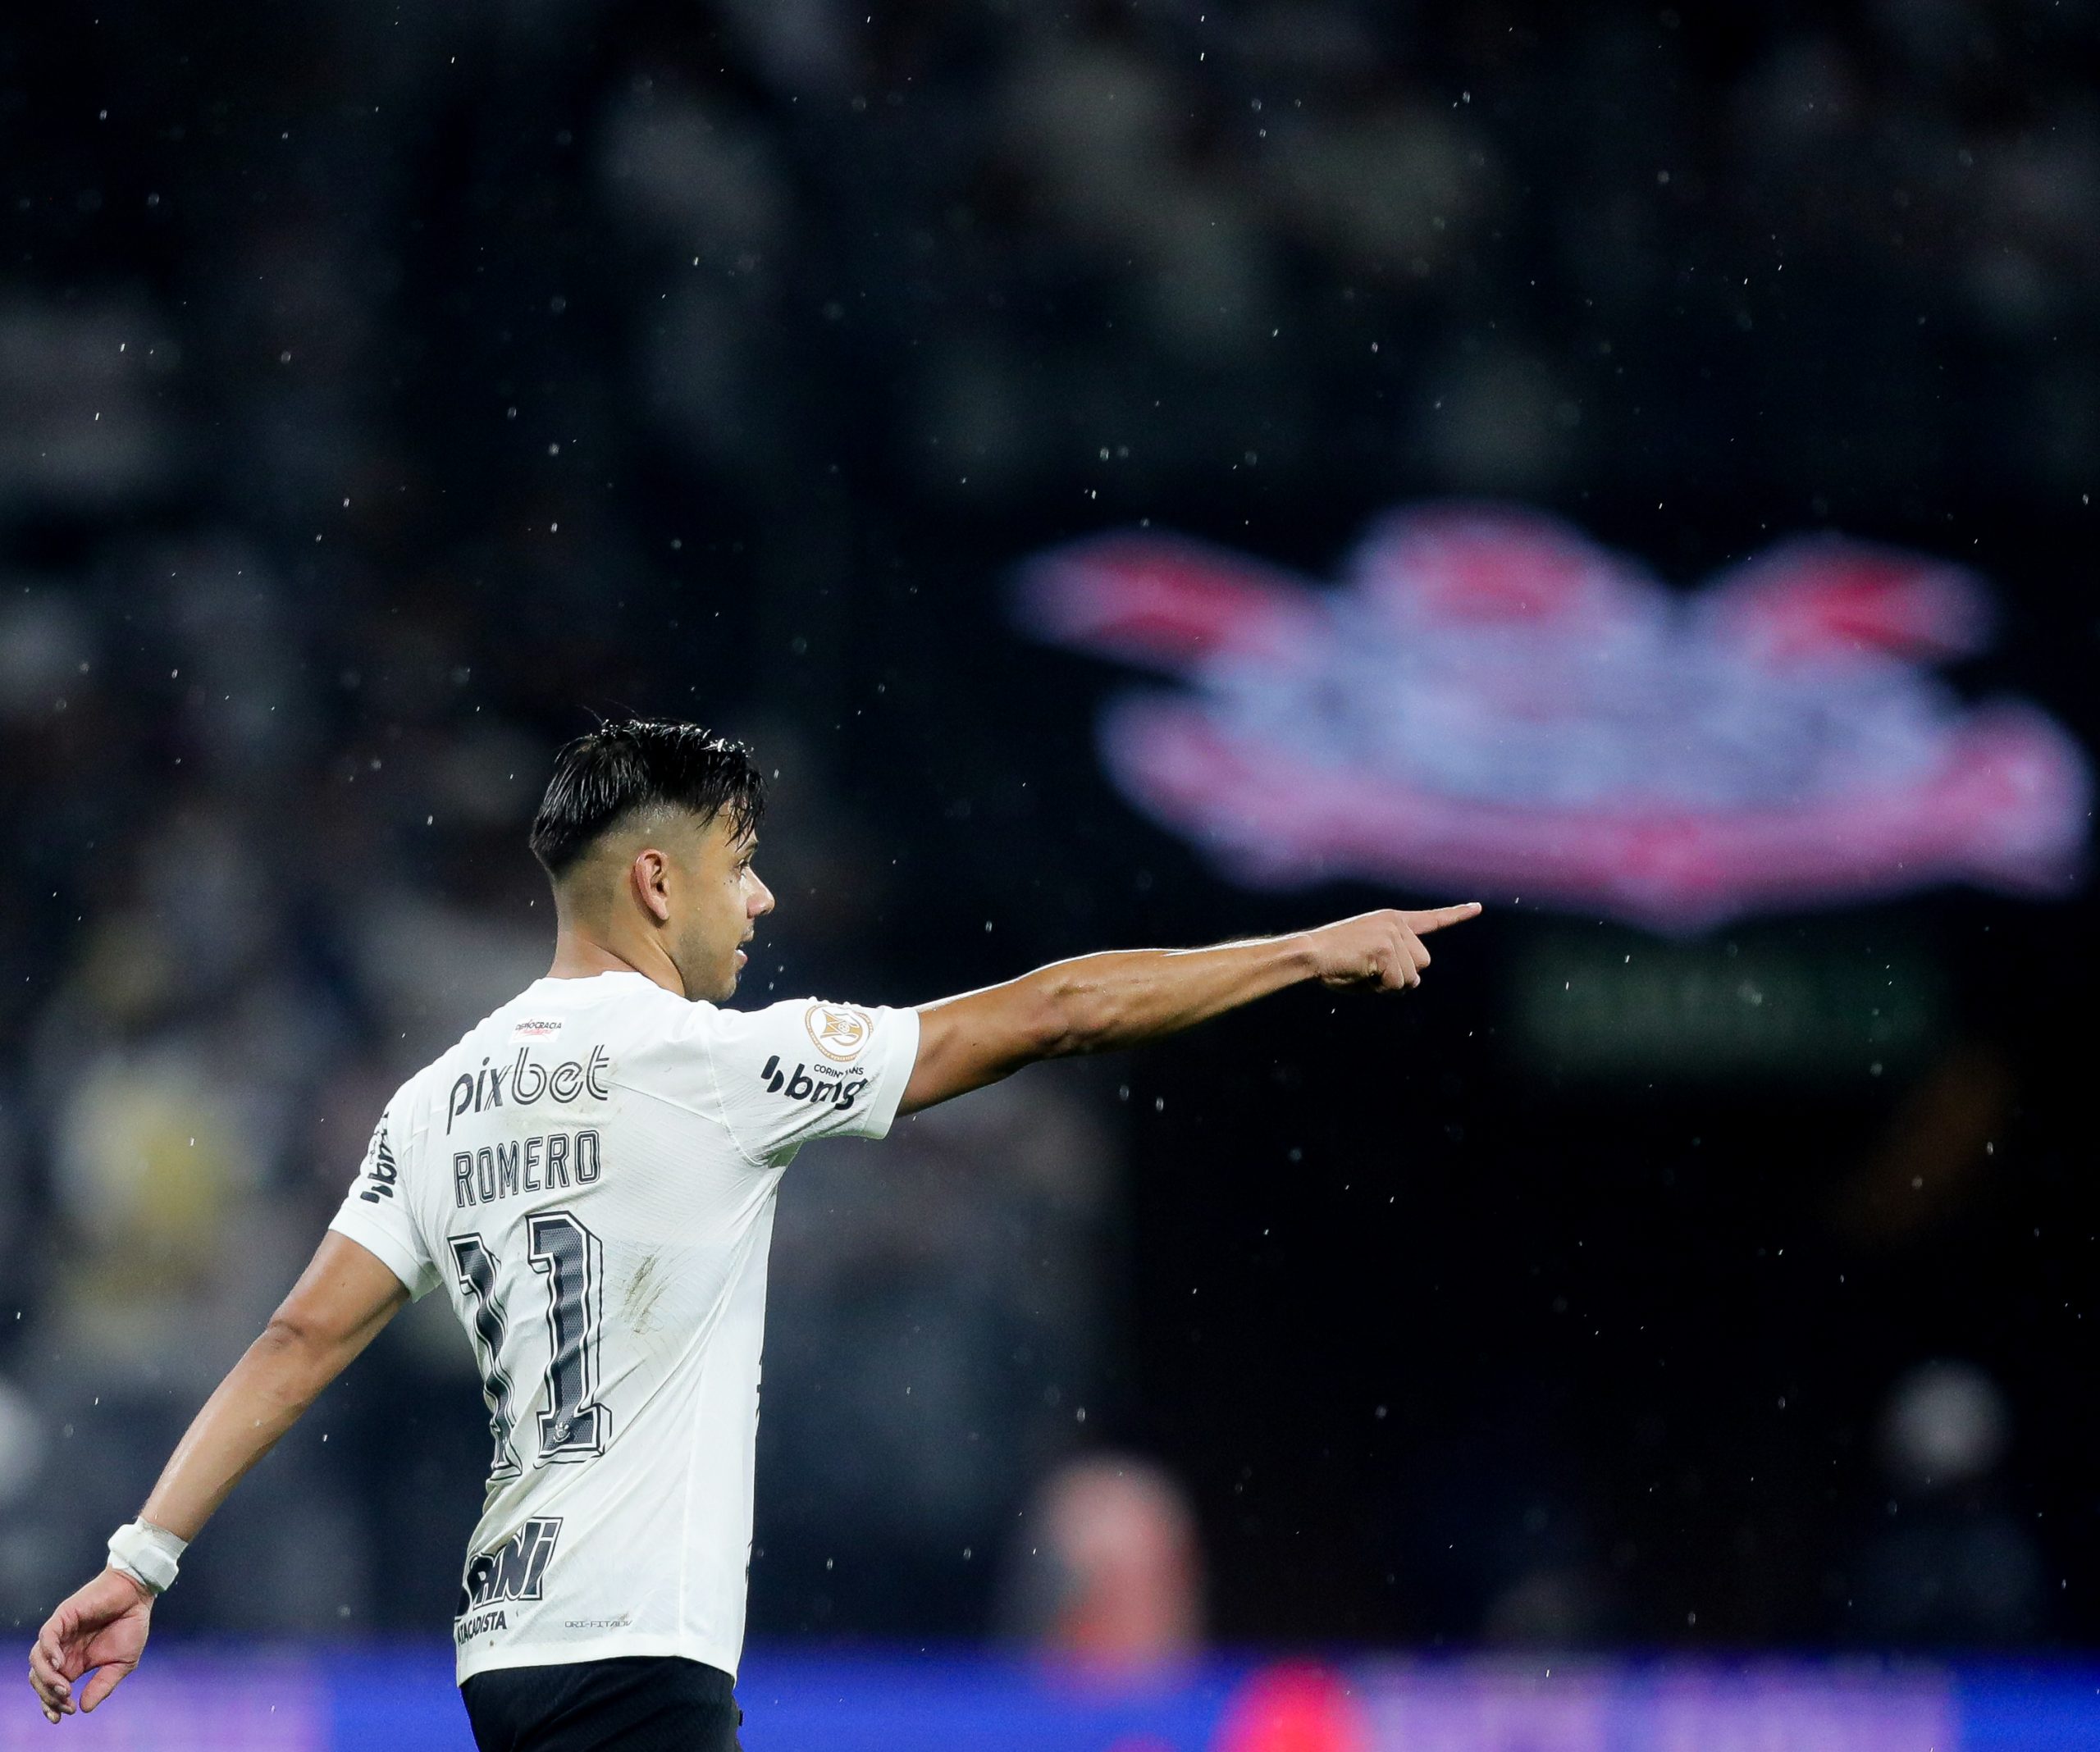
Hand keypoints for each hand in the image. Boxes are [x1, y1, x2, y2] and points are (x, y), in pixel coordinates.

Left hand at [28, 1568, 152, 1722]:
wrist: (139, 1594)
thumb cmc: (132, 1625)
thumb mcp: (123, 1663)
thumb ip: (103, 1684)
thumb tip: (84, 1708)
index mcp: (74, 1662)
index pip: (50, 1687)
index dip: (50, 1704)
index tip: (63, 1715)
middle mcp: (62, 1650)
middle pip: (39, 1677)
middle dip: (47, 1695)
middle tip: (65, 1703)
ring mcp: (61, 1633)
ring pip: (37, 1659)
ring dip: (46, 1678)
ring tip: (64, 1688)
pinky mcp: (63, 1616)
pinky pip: (46, 1636)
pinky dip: (48, 1652)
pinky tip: (60, 1664)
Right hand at [1302, 903, 1482, 991]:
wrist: (1309, 953)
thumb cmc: (1333, 963)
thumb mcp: (1370, 965)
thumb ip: (1395, 970)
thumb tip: (1413, 982)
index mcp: (1392, 921)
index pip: (1431, 920)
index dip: (1456, 915)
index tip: (1478, 907)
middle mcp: (1396, 924)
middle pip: (1423, 963)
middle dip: (1400, 976)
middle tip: (1369, 970)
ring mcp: (1392, 934)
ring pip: (1411, 978)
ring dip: (1388, 984)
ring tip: (1361, 970)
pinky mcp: (1385, 948)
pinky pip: (1395, 983)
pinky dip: (1378, 987)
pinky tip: (1359, 972)